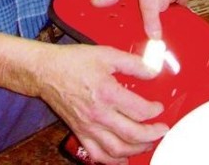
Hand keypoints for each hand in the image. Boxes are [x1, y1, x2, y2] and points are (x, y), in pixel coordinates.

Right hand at [40, 43, 166, 164]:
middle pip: (132, 134)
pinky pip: (97, 154)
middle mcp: (98, 114)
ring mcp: (88, 126)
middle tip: (162, 130)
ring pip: (117, 149)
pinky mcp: (79, 132)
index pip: (139, 110)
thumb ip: (133, 63)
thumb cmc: (73, 62)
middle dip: (152, 135)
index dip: (154, 111)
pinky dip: (112, 161)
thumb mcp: (107, 54)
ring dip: (136, 150)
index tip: (159, 107)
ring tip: (148, 143)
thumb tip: (152, 71)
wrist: (46, 71)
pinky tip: (123, 158)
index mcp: (107, 93)